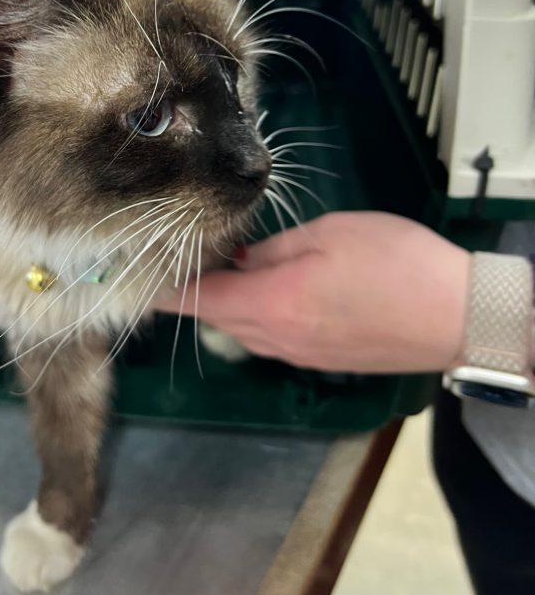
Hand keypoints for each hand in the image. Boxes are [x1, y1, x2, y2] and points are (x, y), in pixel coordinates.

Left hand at [158, 212, 469, 372]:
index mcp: (272, 304)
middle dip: (199, 291)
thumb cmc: (394, 264)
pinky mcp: (324, 359)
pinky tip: (273, 288)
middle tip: (184, 257)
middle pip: (219, 317)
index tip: (137, 278)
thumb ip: (275, 249)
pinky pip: (275, 337)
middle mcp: (277, 339)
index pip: (201, 300)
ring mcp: (301, 355)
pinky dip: (260, 313)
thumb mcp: (329, 234)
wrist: (457, 317)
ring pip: (246, 329)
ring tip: (226, 267)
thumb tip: (241, 259)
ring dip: (230, 302)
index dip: (167, 289)